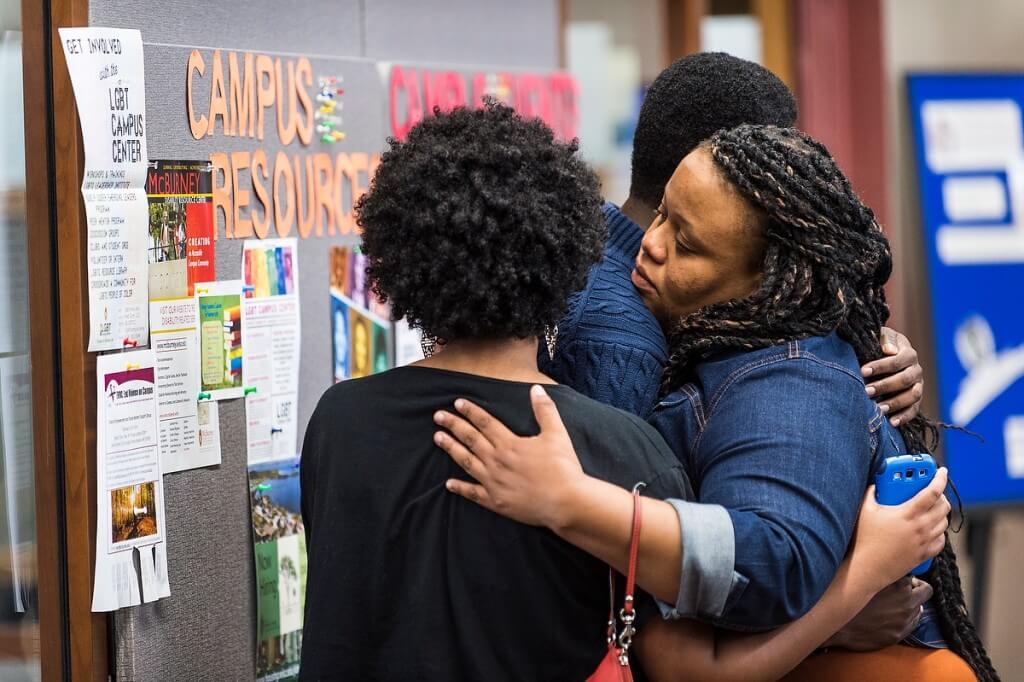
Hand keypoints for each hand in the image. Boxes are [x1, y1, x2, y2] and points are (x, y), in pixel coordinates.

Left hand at [432, 385, 587, 529]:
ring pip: (467, 462)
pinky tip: (449, 484)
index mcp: (509, 444)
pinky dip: (460, 488)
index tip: (457, 403)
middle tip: (437, 416)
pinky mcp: (496, 502)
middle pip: (470, 439)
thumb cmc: (563, 467)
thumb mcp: (557, 434)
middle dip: (453, 425)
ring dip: (451, 449)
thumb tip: (536, 389)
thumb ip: (544, 410)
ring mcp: (493, 483)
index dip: (471, 411)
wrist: (566, 502)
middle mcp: (496, 461)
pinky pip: (473, 493)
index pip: (485, 422)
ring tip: (438, 438)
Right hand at [825, 577, 932, 650]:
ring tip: (892, 605)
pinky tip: (890, 617)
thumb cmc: (847, 596)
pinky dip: (905, 619)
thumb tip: (894, 565)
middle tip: (902, 590)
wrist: (836, 623)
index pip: (918, 577)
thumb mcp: (866, 575)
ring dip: (910, 605)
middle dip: (916, 589)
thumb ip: (884, 570)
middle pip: (925, 592)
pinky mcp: (899, 634)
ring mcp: (904, 620)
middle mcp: (907, 602)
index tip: (900, 578)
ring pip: (919, 609)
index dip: (908, 577)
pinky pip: (911, 624)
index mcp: (900, 585)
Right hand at [846, 467, 949, 593]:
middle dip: (942, 495)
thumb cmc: (863, 539)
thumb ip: (870, 493)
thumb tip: (875, 485)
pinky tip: (932, 529)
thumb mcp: (864, 510)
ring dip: (941, 513)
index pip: (932, 492)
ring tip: (932, 509)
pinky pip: (940, 541)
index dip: (940, 479)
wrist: (866, 568)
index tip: (942, 472)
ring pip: (944, 523)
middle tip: (934, 491)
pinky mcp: (922, 555)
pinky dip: (940, 533)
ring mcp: (923, 543)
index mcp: (907, 514)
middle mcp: (920, 528)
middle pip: (943, 507)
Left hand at [861, 327, 923, 427]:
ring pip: (912, 395)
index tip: (863, 371)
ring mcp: (918, 385)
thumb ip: (884, 338)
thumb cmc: (879, 345)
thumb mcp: (880, 336)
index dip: (881, 366)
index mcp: (909, 353)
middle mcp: (916, 370)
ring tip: (878, 409)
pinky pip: (914, 409)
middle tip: (866, 391)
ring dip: (895, 403)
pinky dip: (905, 416)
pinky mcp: (916, 399)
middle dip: (885, 386)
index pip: (898, 360)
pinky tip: (892, 422)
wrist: (885, 356)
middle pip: (905, 379)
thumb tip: (889, 349)